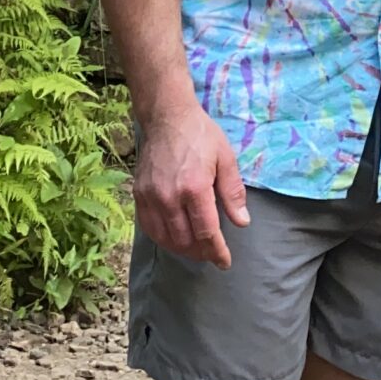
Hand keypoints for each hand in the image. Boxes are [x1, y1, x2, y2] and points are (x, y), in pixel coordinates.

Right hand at [134, 99, 248, 264]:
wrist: (168, 117)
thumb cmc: (201, 135)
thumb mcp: (226, 159)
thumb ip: (233, 193)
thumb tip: (242, 223)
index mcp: (195, 187)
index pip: (206, 232)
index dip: (217, 251)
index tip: (224, 262)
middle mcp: (169, 196)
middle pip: (185, 240)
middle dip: (201, 252)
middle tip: (212, 254)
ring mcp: (151, 197)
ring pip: (165, 238)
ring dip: (182, 249)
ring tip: (196, 250)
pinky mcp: (139, 194)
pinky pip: (149, 227)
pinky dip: (163, 238)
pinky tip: (174, 238)